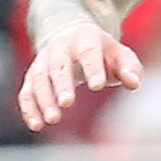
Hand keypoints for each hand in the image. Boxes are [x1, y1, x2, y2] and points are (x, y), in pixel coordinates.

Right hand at [18, 25, 142, 131]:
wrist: (70, 36)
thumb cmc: (101, 51)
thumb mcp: (119, 54)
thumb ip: (129, 67)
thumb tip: (133, 83)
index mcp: (85, 37)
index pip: (88, 51)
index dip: (92, 68)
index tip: (97, 86)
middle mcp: (59, 47)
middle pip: (58, 64)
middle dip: (62, 84)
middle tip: (68, 103)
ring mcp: (43, 60)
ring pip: (39, 78)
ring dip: (44, 99)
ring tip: (53, 119)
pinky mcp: (32, 76)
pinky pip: (26, 91)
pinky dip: (29, 108)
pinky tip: (36, 125)